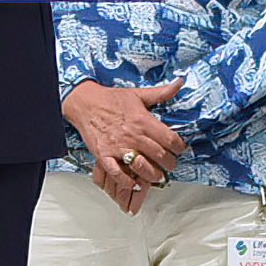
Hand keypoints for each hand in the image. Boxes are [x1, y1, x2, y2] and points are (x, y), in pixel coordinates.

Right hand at [61, 78, 186, 212]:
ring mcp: (117, 146)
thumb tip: (179, 82)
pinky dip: (127, 181)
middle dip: (169, 163)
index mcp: (143, 120)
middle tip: (170, 164)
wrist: (85, 103)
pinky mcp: (104, 155)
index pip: (169, 139)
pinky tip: (134, 183)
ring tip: (157, 176)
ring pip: (142, 167)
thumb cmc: (111, 99)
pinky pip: (117, 173)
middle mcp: (132, 135)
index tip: (179, 149)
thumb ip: (161, 92)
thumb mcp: (138, 94)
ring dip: (153, 175)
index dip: (179, 147)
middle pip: (159, 155)